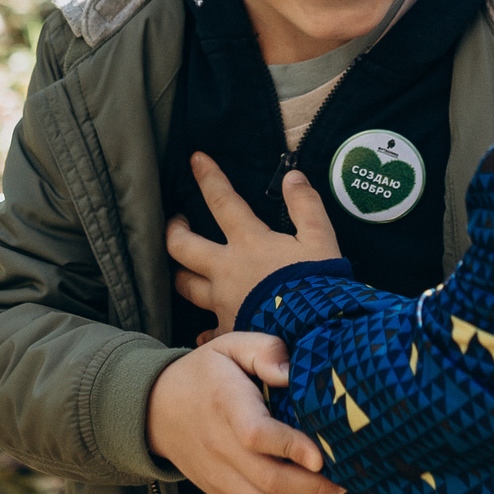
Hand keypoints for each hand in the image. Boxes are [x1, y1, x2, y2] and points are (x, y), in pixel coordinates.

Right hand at [146, 333, 337, 493]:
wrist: (157, 410)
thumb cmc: (205, 374)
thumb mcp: (231, 345)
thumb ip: (265, 350)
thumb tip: (292, 373)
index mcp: (225, 404)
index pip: (255, 434)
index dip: (292, 447)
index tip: (322, 454)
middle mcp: (220, 448)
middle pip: (270, 482)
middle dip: (317, 486)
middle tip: (346, 473)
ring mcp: (219, 478)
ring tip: (334, 489)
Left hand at [167, 153, 341, 332]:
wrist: (315, 333)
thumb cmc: (318, 284)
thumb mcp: (321, 238)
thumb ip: (306, 205)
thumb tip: (292, 176)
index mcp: (248, 243)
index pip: (221, 201)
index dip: (208, 177)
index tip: (195, 159)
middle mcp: (226, 271)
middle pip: (182, 246)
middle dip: (173, 230)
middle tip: (175, 222)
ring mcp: (222, 303)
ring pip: (186, 286)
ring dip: (181, 274)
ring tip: (182, 268)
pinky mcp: (228, 331)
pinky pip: (207, 332)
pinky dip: (205, 331)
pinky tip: (205, 333)